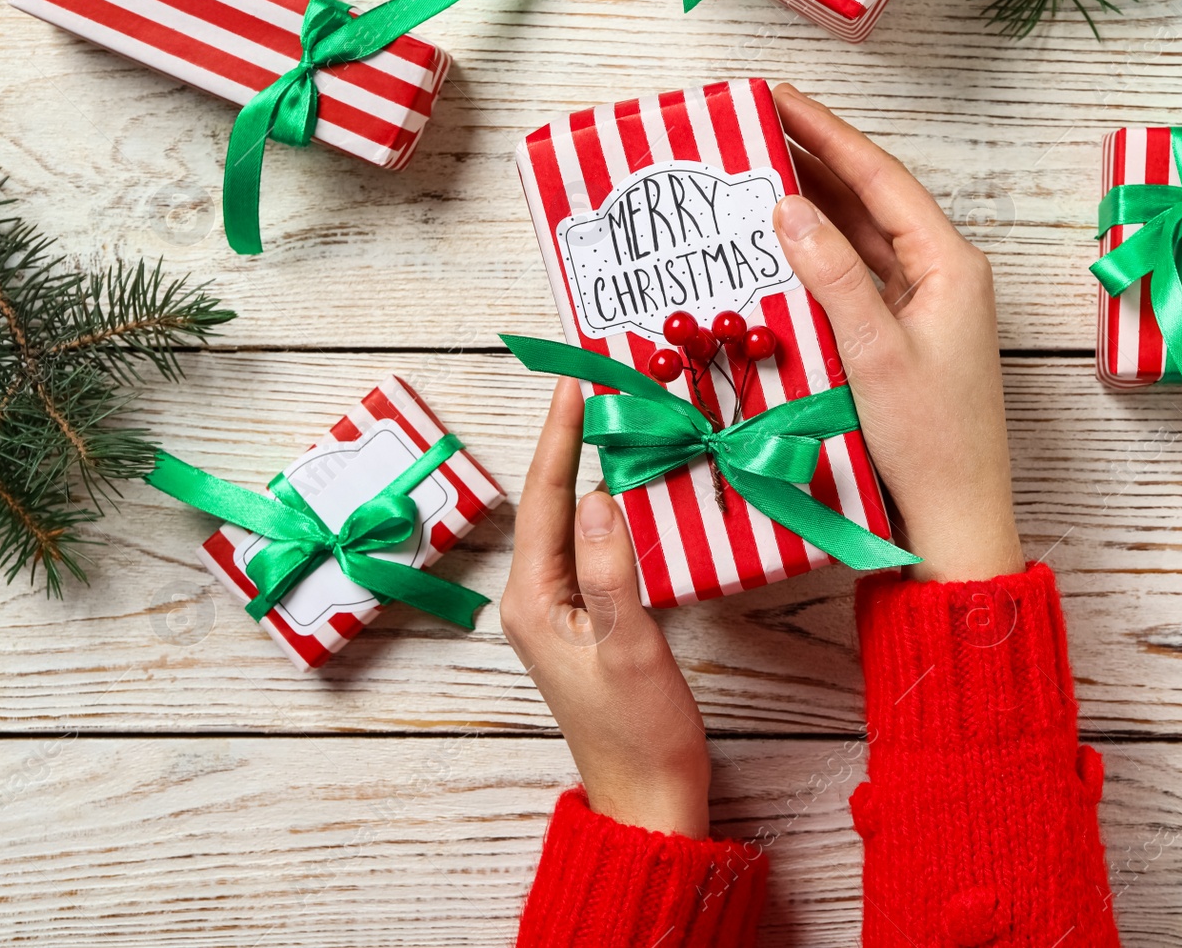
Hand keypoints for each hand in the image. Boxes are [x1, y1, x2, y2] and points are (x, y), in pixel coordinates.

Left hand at [502, 381, 711, 837]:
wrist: (648, 798)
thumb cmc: (640, 732)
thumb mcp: (629, 645)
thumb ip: (610, 570)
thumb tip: (599, 494)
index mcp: (533, 603)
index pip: (544, 501)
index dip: (559, 438)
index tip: (574, 383)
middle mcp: (535, 602)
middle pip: (549, 505)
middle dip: (568, 443)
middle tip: (592, 385)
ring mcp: (558, 614)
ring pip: (570, 525)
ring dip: (586, 472)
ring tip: (607, 420)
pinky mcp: (585, 624)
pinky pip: (590, 550)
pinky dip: (606, 511)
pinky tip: (625, 491)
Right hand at [771, 83, 1022, 583]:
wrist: (954, 520)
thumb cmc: (928, 443)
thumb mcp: (874, 353)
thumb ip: (832, 276)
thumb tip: (788, 206)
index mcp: (951, 265)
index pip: (881, 178)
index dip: (827, 133)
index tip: (777, 96)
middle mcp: (941, 275)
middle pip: (869, 200)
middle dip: (813, 161)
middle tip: (753, 126)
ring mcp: (922, 307)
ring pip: (858, 240)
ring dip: (809, 209)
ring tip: (752, 172)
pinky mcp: (902, 338)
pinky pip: (853, 281)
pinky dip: (814, 261)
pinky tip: (774, 246)